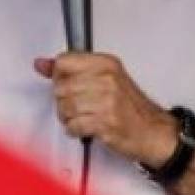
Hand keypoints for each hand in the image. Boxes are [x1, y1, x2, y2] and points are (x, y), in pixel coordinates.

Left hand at [33, 53, 176, 165]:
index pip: (63, 62)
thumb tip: (41, 63)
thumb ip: (70, 69)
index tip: (69, 84)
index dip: (59, 77)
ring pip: (64, 107)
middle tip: (78, 106)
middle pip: (60, 87)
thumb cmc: (129, 107)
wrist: (153, 131)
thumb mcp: (103, 78)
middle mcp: (107, 79)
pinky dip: (74, 130)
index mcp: (106, 63)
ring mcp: (107, 101)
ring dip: (68, 117)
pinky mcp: (105, 122)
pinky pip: (73, 125)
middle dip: (63, 101)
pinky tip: (85, 127)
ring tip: (82, 117)